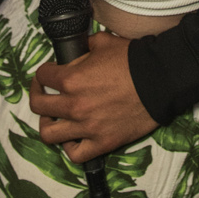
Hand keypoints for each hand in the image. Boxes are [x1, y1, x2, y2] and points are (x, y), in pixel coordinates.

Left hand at [29, 32, 157, 161]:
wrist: (160, 81)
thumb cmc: (133, 61)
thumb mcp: (103, 43)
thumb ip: (84, 46)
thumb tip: (77, 48)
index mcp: (71, 79)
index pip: (42, 76)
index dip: (45, 71)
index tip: (51, 72)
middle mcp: (74, 105)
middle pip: (38, 105)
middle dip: (38, 94)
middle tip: (44, 91)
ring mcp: (87, 127)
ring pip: (49, 133)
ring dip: (48, 123)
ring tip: (54, 117)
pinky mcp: (102, 143)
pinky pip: (75, 154)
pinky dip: (69, 147)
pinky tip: (72, 136)